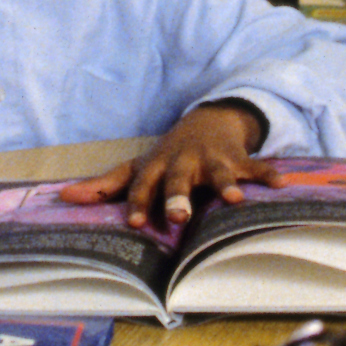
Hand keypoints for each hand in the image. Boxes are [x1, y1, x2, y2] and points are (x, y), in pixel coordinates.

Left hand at [59, 101, 275, 235]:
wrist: (207, 122)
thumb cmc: (167, 156)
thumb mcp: (137, 167)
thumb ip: (104, 185)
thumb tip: (64, 198)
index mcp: (157, 167)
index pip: (144, 187)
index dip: (140, 204)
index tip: (136, 223)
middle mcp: (183, 162)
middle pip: (178, 179)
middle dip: (179, 196)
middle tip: (179, 216)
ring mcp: (212, 160)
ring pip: (219, 173)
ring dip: (226, 184)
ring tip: (236, 199)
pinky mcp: (238, 159)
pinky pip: (255, 167)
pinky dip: (267, 175)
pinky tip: (281, 186)